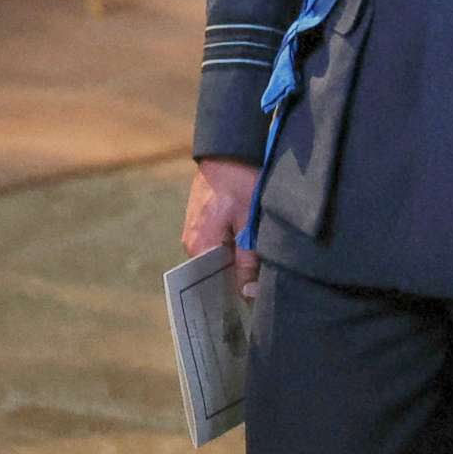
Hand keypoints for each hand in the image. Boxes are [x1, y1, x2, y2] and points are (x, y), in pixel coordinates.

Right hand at [182, 158, 262, 301]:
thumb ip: (248, 260)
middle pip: (215, 271)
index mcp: (199, 248)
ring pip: (218, 255)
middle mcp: (191, 242)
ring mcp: (195, 229)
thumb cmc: (240, 183)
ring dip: (237, 259)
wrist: (228, 149)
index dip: (234, 294)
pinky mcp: (203, 218)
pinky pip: (218, 240)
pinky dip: (233, 245)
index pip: (214, 284)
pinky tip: (251, 245)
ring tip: (260, 267)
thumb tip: (247, 294)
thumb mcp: (250, 223)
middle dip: (237, 278)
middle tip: (261, 287)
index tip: (253, 304)